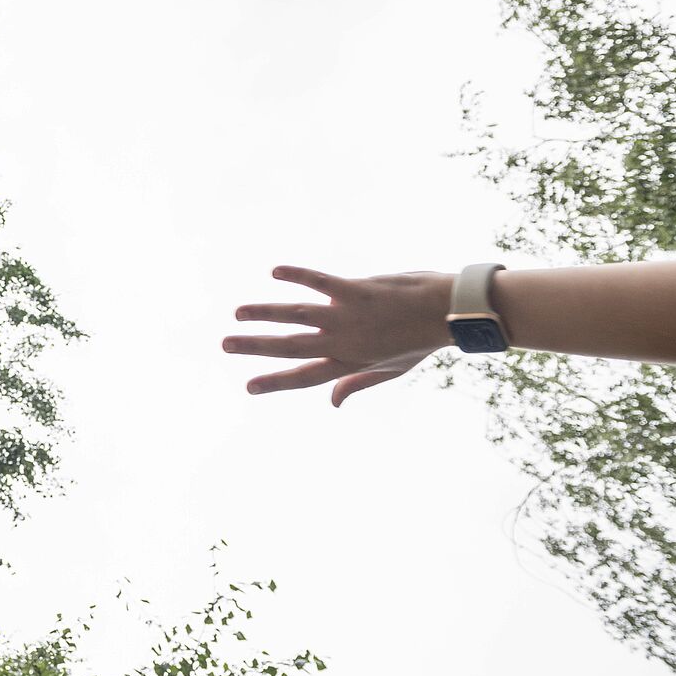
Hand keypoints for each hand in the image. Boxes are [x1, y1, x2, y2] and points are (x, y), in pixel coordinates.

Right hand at [224, 265, 455, 405]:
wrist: (450, 311)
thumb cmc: (421, 341)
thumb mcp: (392, 370)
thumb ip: (357, 384)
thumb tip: (332, 403)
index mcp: (351, 362)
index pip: (305, 376)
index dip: (276, 382)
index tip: (248, 386)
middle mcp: (344, 341)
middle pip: (291, 346)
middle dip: (256, 346)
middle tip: (225, 344)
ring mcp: (348, 316)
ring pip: (297, 314)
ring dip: (265, 312)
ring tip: (239, 312)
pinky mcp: (356, 290)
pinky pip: (320, 282)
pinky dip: (297, 276)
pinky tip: (275, 272)